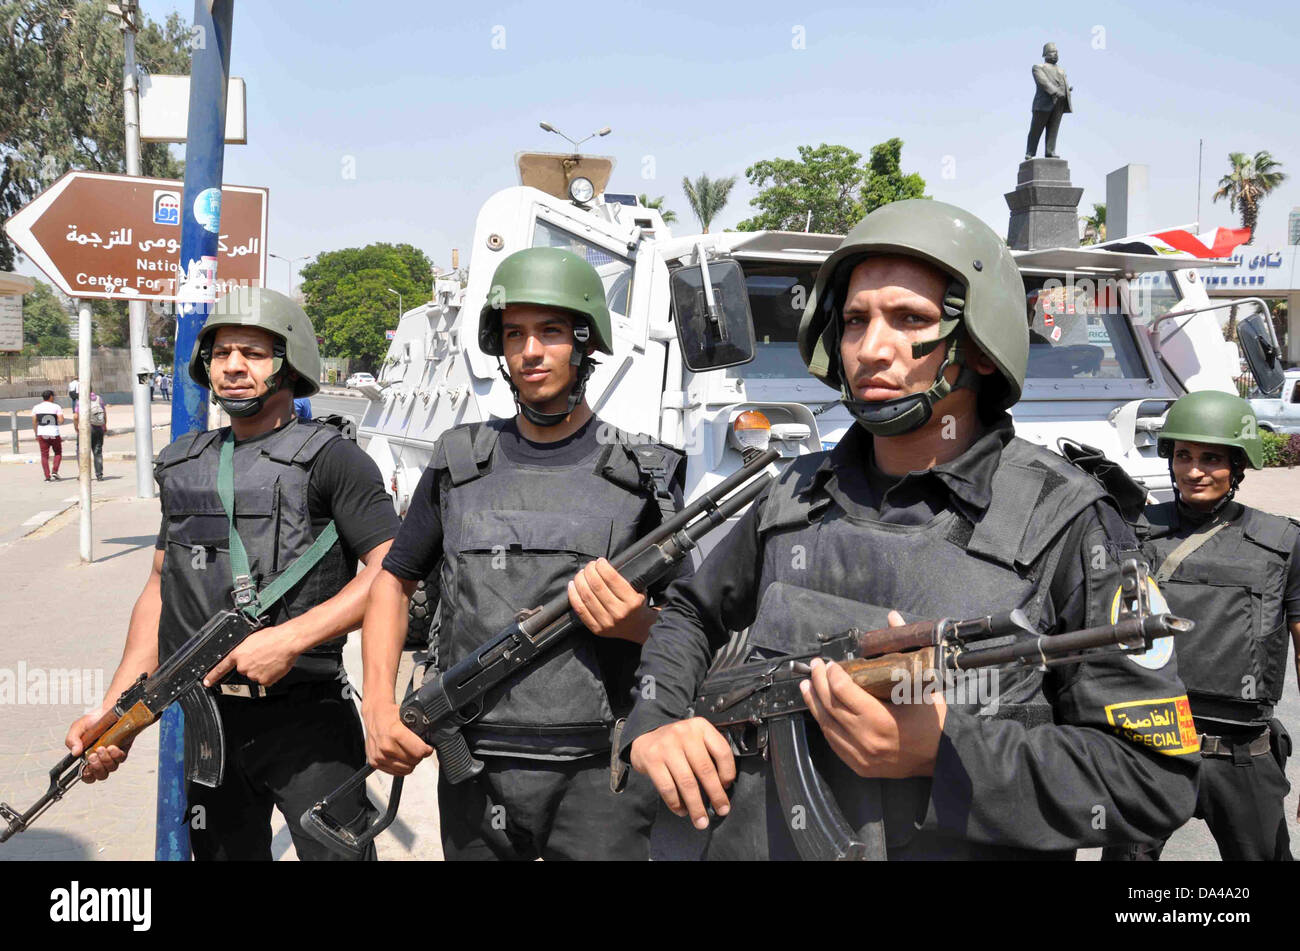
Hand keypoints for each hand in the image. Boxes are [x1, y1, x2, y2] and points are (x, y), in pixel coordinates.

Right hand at [65, 711, 130, 783]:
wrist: (108, 710)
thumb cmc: (92, 721)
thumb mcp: (77, 728)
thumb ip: (72, 740)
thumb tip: (75, 753)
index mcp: (87, 758)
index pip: (88, 776)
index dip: (87, 777)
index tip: (85, 769)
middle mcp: (101, 759)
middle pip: (101, 775)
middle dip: (96, 768)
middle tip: (92, 756)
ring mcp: (113, 755)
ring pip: (112, 768)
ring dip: (106, 760)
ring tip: (101, 748)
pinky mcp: (123, 749)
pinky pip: (121, 758)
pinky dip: (116, 755)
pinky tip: (112, 747)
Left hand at [203, 624, 300, 686]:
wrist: (287, 642)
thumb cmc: (273, 637)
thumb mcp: (252, 638)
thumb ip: (245, 650)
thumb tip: (246, 655)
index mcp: (238, 654)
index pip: (221, 667)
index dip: (213, 676)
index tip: (207, 682)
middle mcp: (243, 666)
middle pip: (244, 670)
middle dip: (252, 665)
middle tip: (263, 656)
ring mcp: (253, 675)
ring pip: (255, 675)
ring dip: (261, 670)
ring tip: (271, 658)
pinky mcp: (264, 681)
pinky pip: (265, 680)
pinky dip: (270, 675)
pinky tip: (274, 665)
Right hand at [362, 701, 432, 775]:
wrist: (374, 715)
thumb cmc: (390, 715)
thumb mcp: (408, 716)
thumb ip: (419, 729)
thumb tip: (431, 739)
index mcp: (395, 733)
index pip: (419, 752)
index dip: (427, 750)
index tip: (428, 747)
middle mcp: (386, 747)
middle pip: (413, 762)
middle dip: (419, 756)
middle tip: (418, 748)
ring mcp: (379, 756)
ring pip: (406, 770)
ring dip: (410, 762)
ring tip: (409, 752)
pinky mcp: (374, 762)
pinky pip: (395, 772)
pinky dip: (401, 767)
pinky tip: (401, 757)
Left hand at [568, 558, 654, 642]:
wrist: (638, 631)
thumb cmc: (638, 607)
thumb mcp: (640, 591)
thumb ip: (627, 580)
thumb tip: (605, 565)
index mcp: (632, 602)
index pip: (612, 578)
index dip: (602, 566)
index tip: (600, 561)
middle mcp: (619, 613)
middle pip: (597, 586)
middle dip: (590, 571)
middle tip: (589, 565)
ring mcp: (607, 622)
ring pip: (586, 596)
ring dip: (580, 580)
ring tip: (581, 573)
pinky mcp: (596, 629)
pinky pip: (580, 609)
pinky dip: (573, 595)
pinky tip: (572, 585)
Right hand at [630, 718, 735, 829]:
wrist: (645, 736)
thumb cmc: (677, 743)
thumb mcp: (696, 738)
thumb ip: (709, 753)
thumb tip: (723, 786)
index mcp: (700, 727)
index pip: (722, 751)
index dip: (728, 772)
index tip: (727, 787)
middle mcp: (684, 733)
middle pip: (705, 770)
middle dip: (716, 795)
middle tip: (722, 810)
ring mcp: (667, 746)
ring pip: (687, 783)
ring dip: (696, 806)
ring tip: (701, 820)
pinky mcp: (652, 760)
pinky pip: (668, 788)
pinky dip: (676, 804)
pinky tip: (682, 810)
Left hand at [800, 656, 946, 778]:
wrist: (941, 758)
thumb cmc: (931, 721)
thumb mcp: (920, 684)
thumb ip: (904, 650)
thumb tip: (892, 619)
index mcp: (881, 720)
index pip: (844, 692)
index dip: (832, 675)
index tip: (830, 663)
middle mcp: (866, 740)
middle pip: (830, 707)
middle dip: (818, 683)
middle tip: (815, 667)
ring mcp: (860, 756)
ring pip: (827, 726)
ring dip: (814, 703)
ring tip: (807, 685)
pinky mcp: (859, 766)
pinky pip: (833, 742)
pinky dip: (825, 723)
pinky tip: (820, 709)